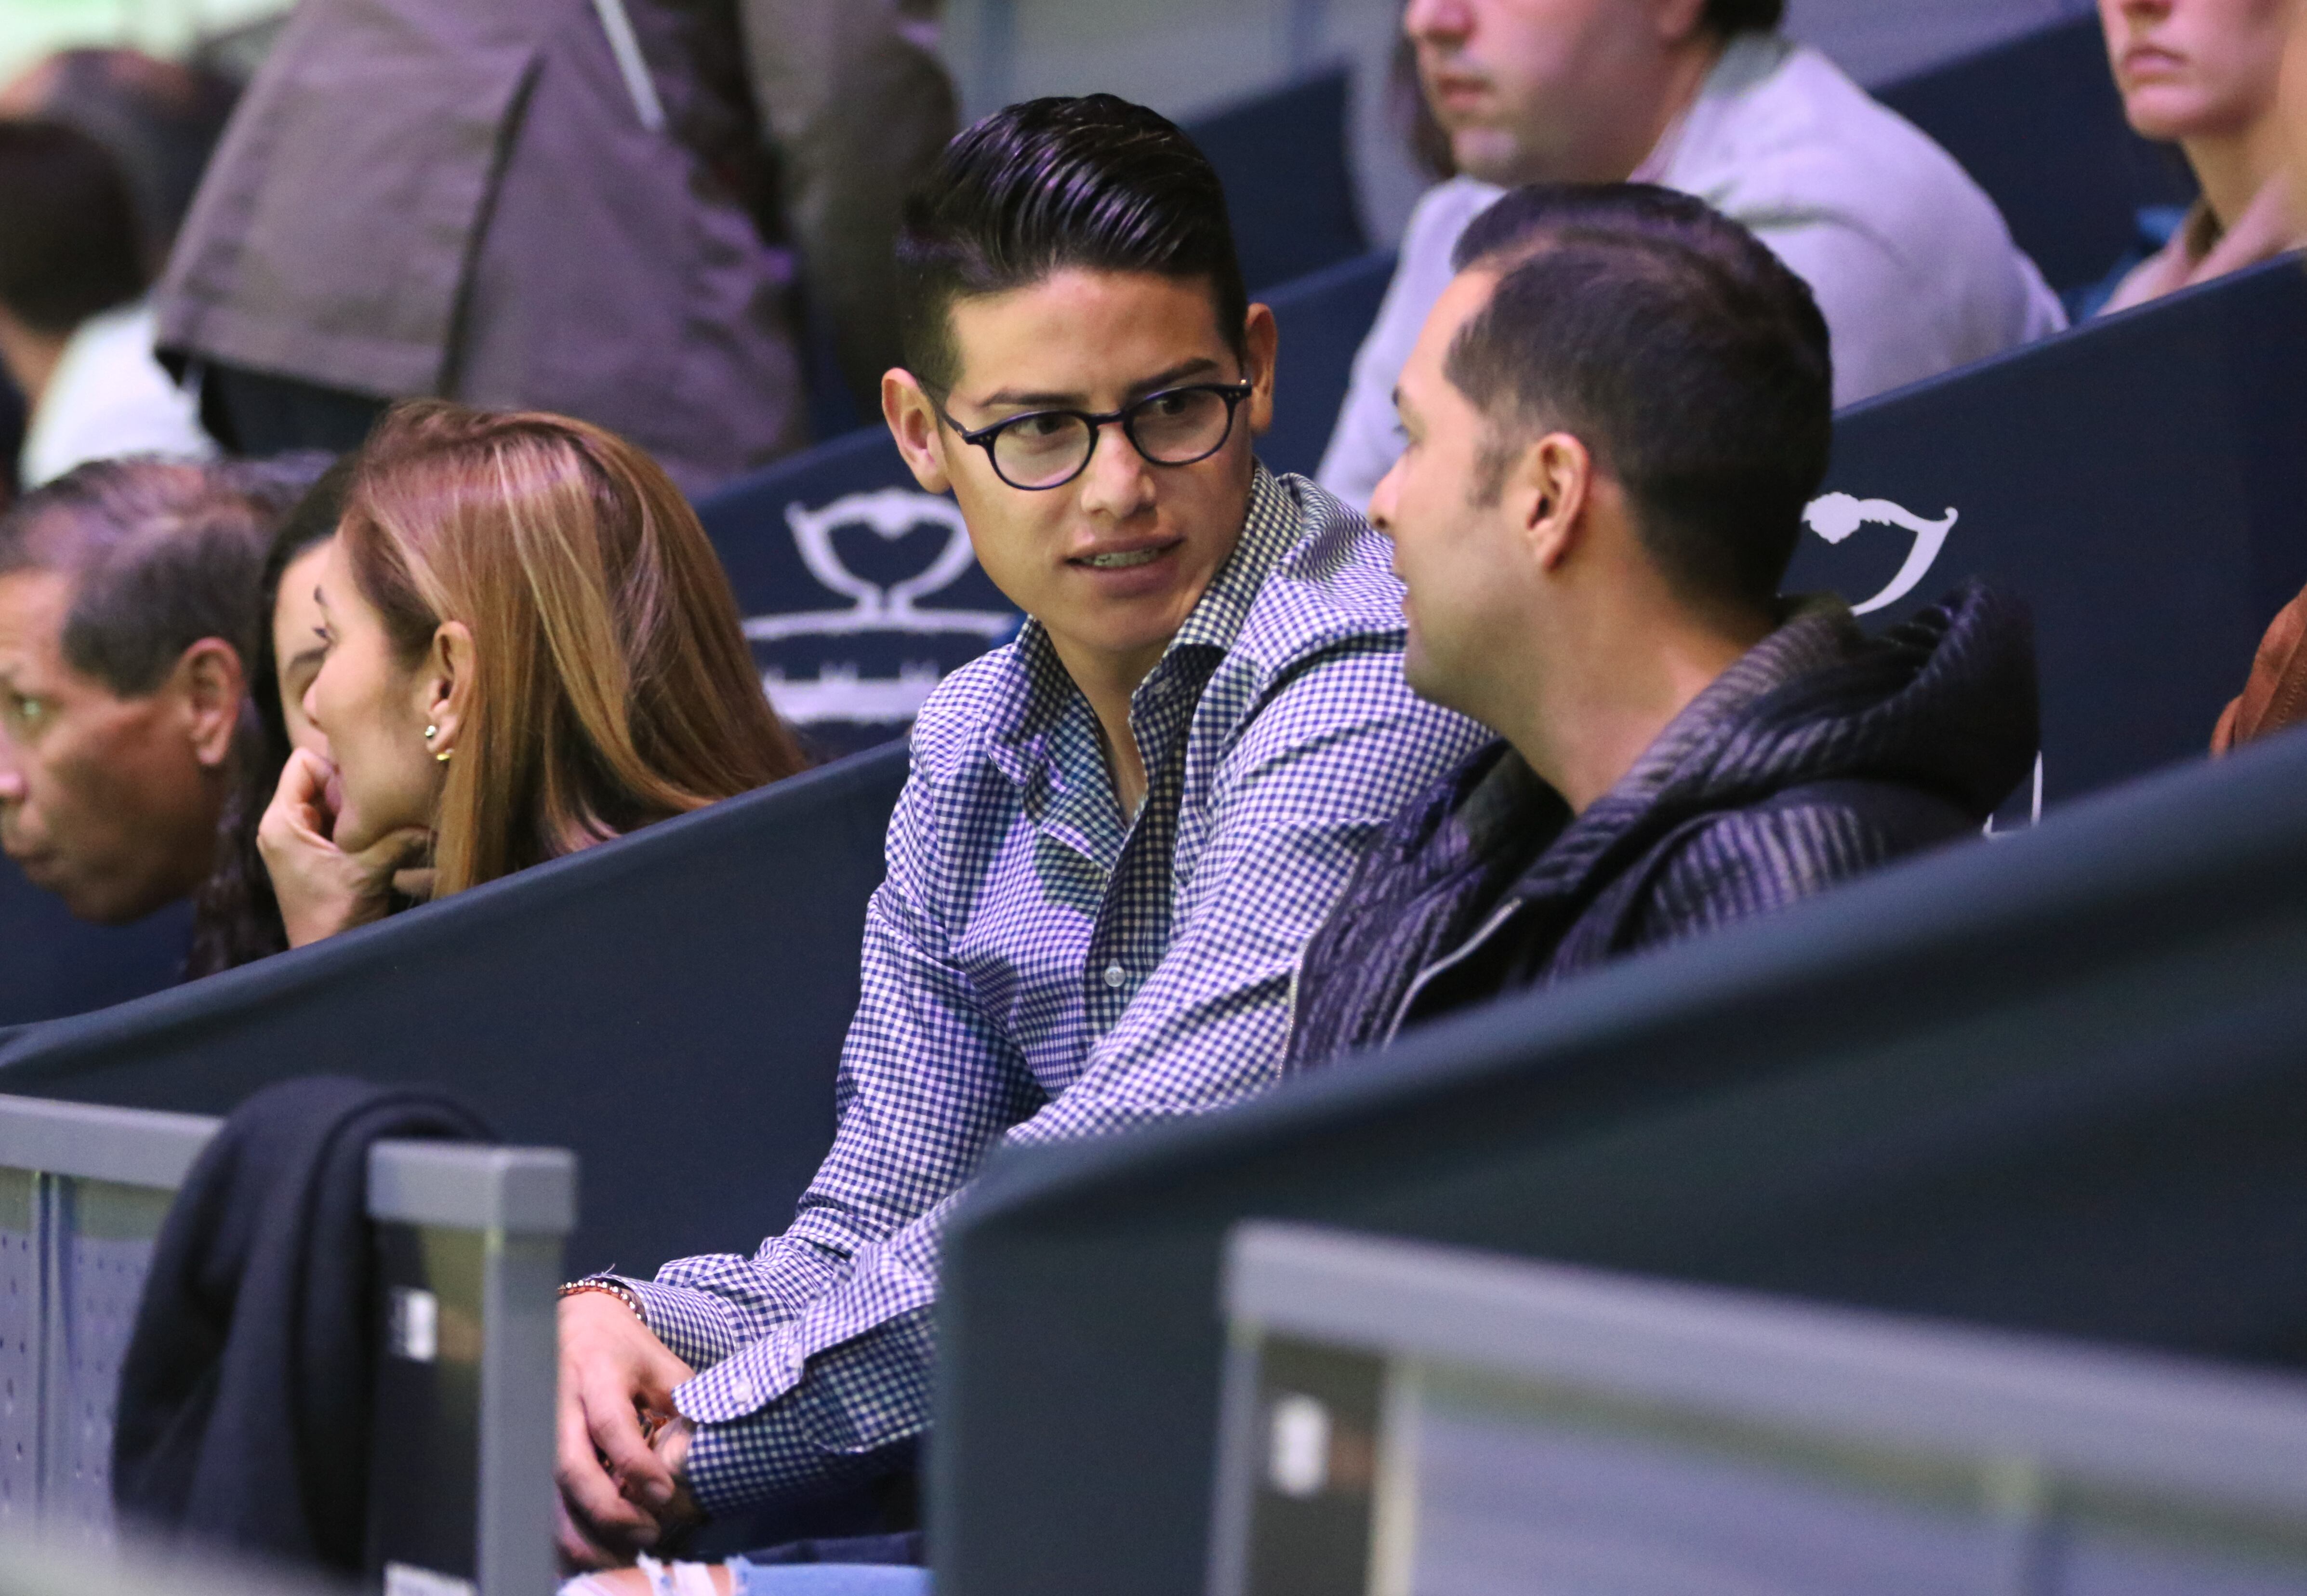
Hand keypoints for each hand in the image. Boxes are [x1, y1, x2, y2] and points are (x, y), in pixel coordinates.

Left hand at [256, 748, 429, 947]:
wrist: (324, 958)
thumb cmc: (334, 918)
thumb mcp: (368, 872)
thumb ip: (397, 838)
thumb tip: (431, 817)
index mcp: (280, 821)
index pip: (303, 761)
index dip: (337, 770)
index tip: (365, 795)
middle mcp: (281, 824)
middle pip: (318, 777)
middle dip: (350, 790)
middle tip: (376, 814)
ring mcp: (295, 838)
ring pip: (329, 798)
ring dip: (356, 810)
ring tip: (377, 830)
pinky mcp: (310, 851)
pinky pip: (334, 819)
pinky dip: (356, 825)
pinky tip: (374, 841)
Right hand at [556, 1291, 697, 1571]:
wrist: (575, 1324)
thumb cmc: (624, 1349)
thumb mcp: (661, 1365)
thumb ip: (684, 1406)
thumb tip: (700, 1459)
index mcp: (597, 1375)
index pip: (610, 1424)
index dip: (636, 1464)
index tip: (665, 1495)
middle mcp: (559, 1404)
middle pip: (570, 1466)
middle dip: (607, 1510)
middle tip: (649, 1533)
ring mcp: (537, 1431)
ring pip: (548, 1493)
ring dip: (583, 1533)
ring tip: (624, 1556)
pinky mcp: (529, 1453)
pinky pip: (539, 1502)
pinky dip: (564, 1533)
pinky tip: (595, 1552)